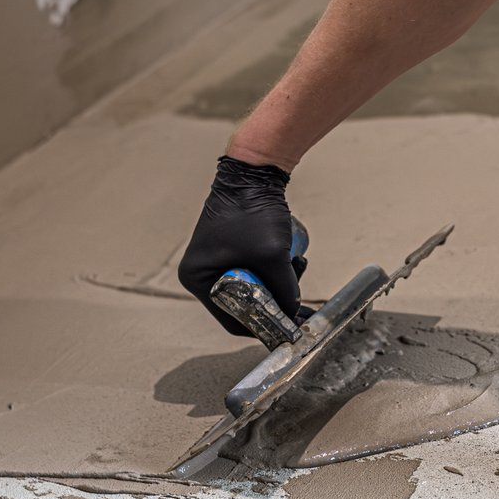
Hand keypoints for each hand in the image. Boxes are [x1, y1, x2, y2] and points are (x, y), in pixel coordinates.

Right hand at [178, 156, 306, 336]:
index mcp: (198, 278)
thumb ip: (285, 290)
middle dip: (274, 302)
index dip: (263, 327)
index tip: (289, 328)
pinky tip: (292, 257)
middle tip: (300, 300)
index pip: (232, 320)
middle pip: (244, 305)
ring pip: (255, 287)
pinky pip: (256, 270)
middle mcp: (202, 272)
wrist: (254, 170)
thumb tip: (295, 316)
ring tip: (297, 265)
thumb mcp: (272, 257)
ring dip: (279, 283)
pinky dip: (274, 269)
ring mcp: (216, 259)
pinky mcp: (232, 247)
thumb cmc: (253, 211)